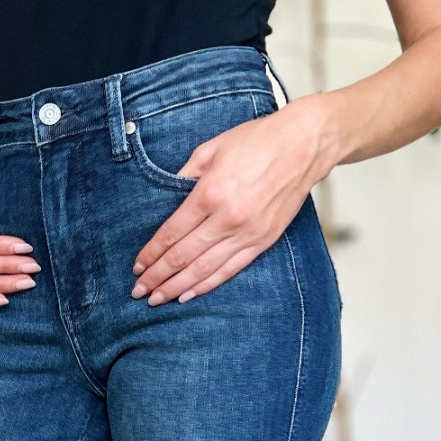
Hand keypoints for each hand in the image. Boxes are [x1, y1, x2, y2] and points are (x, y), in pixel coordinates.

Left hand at [130, 97, 329, 305]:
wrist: (303, 145)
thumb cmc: (258, 141)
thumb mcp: (211, 149)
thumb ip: (185, 175)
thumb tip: (166, 199)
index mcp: (210, 194)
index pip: (171, 233)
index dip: (151, 253)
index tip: (137, 266)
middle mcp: (227, 219)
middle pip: (183, 257)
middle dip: (157, 277)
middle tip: (138, 291)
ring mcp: (246, 234)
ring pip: (203, 270)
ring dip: (176, 287)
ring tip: (157, 298)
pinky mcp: (262, 241)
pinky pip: (229, 270)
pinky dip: (206, 285)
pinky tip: (189, 294)